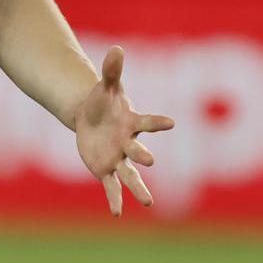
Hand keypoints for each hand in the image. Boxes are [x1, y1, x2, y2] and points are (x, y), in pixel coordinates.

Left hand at [72, 46, 174, 216]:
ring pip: (130, 175)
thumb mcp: (106, 85)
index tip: (172, 123)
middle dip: (143, 155)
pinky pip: (112, 186)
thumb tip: (116, 48)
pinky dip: (115, 199)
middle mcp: (129, 143)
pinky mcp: (106, 169)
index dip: (158, 122)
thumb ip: (112, 70)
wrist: (90, 117)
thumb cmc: (103, 101)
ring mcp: (119, 158)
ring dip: (138, 189)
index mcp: (132, 122)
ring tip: (148, 203)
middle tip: (151, 161)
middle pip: (138, 151)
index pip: (148, 122)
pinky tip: (117, 213)